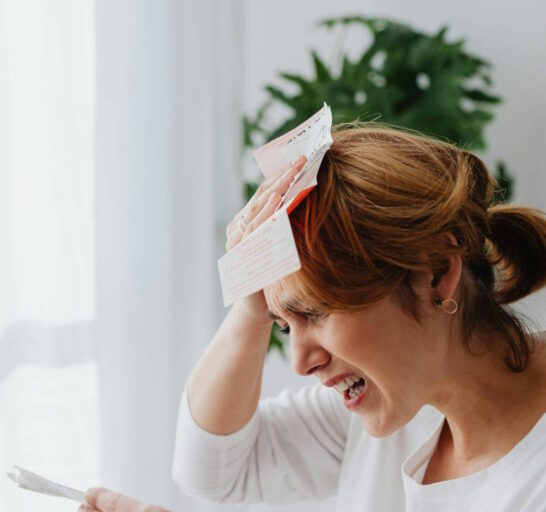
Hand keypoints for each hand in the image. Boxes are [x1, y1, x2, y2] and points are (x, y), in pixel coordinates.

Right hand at [225, 156, 306, 319]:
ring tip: (292, 174)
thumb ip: (288, 227)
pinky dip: (266, 216)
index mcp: (249, 222)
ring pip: (257, 210)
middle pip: (261, 196)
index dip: (284, 174)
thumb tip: (315, 202)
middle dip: (282, 177)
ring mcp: (237, 242)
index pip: (266, 192)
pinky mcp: (239, 256)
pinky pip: (254, 232)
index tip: (305, 158)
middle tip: (302, 159)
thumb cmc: (273, 278)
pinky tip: (280, 203)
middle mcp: (239, 228)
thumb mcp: (283, 248)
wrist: (256, 312)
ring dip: (275, 190)